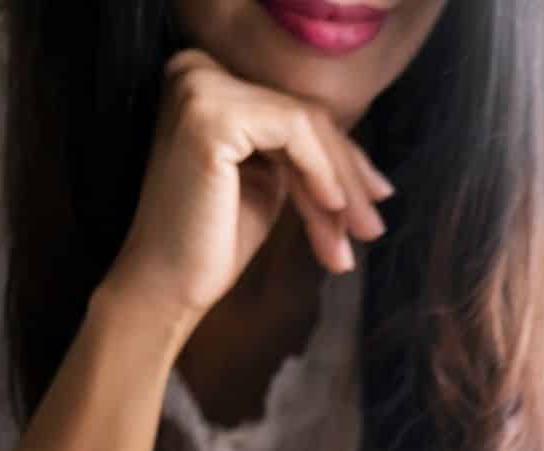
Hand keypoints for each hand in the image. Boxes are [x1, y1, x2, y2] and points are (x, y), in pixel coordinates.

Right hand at [101, 49, 392, 325]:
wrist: (167, 285)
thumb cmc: (214, 239)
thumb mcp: (272, 182)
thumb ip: (306, 156)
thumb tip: (371, 173)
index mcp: (208, 83)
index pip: (294, 112)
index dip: (343, 158)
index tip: (377, 199)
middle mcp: (197, 72)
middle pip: (304, 115)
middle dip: (347, 176)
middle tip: (372, 228)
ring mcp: (200, 89)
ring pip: (307, 124)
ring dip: (340, 185)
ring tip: (354, 236)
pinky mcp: (212, 115)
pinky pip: (295, 130)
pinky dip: (322, 171)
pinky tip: (332, 208)